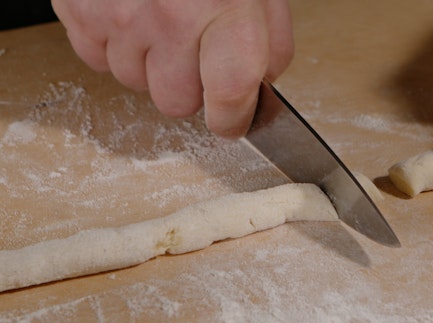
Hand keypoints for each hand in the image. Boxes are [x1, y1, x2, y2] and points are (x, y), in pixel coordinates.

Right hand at [51, 0, 293, 137]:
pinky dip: (116, 46)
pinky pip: (96, 60)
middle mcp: (168, 17)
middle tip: (194, 50)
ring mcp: (117, 15)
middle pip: (176, 102)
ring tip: (161, 21)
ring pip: (134, 84)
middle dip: (189, 86)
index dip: (233, 118)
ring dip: (150, 64)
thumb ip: (272, 41)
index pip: (228, 95)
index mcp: (224, 8)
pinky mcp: (78, 9)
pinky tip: (131, 15)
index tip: (232, 120)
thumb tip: (261, 84)